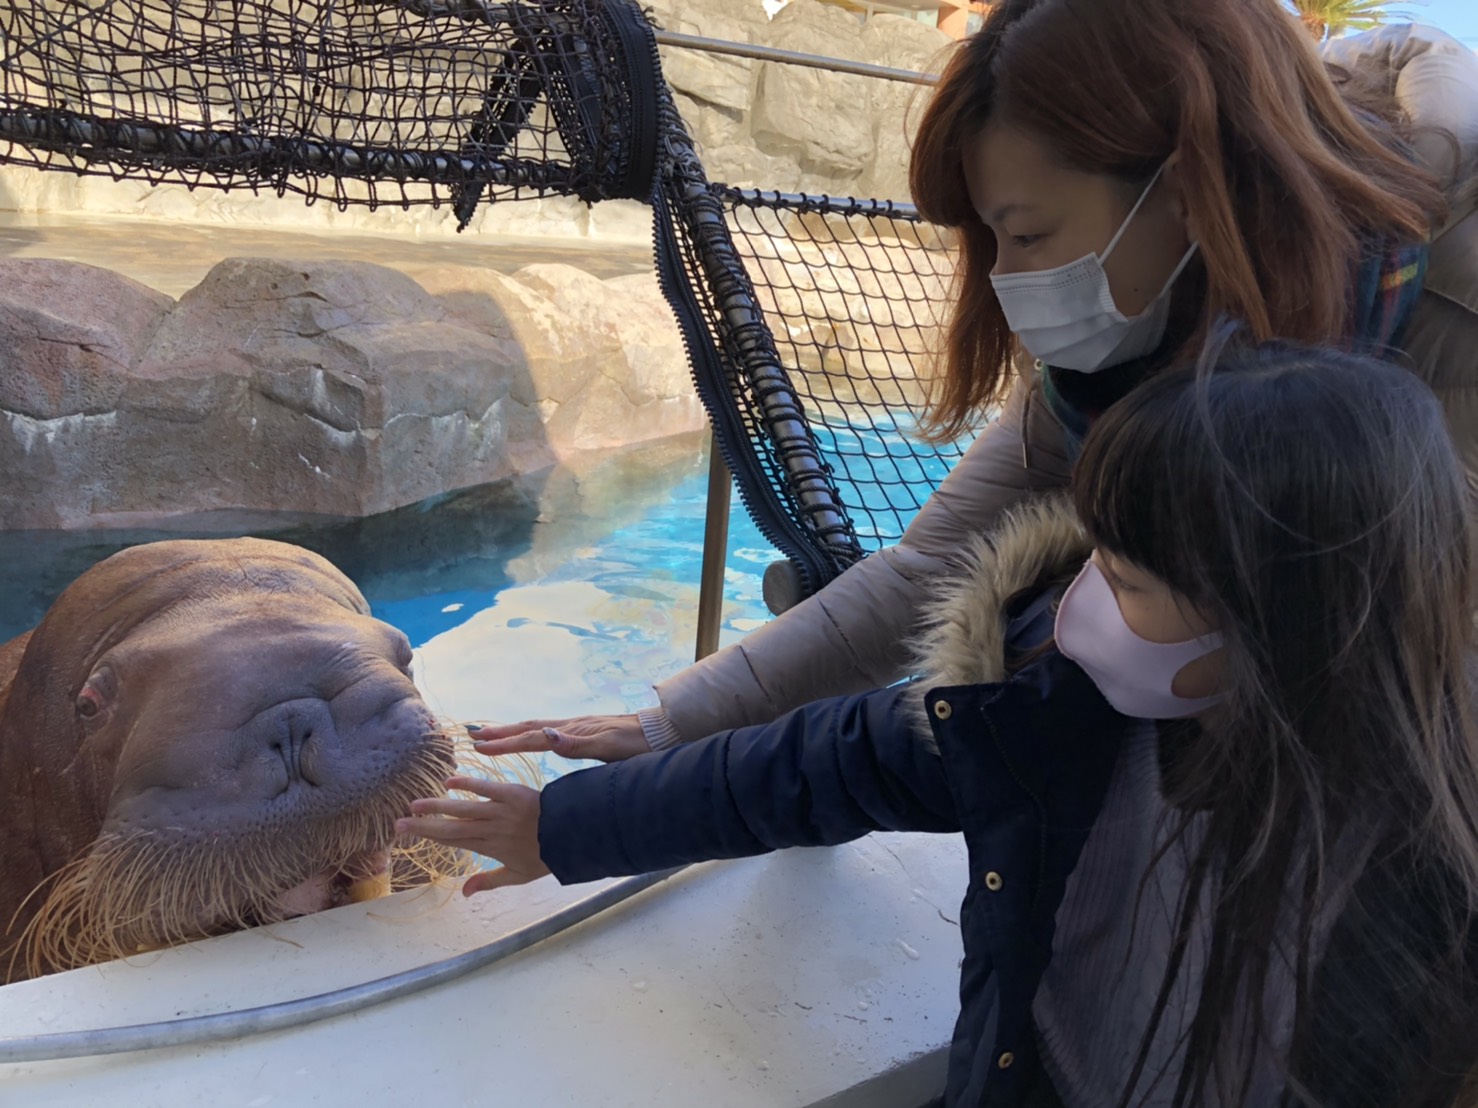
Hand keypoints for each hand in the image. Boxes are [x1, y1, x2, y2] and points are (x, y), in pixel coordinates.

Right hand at [396, 776, 550, 894]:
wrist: (571, 834)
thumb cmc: (545, 856)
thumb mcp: (518, 876)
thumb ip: (489, 882)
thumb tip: (463, 893)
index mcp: (491, 848)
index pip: (454, 841)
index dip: (430, 836)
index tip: (407, 832)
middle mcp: (491, 830)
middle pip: (451, 828)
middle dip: (424, 825)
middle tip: (399, 822)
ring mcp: (500, 811)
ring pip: (463, 809)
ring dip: (438, 806)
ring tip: (415, 804)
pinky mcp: (512, 793)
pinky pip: (486, 788)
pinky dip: (468, 783)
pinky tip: (450, 781)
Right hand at [465, 713, 650, 763]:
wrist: (661, 733)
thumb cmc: (638, 746)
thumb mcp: (609, 748)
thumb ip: (577, 744)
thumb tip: (545, 734)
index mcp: (573, 732)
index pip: (531, 738)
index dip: (505, 744)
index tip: (480, 747)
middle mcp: (571, 727)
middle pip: (529, 728)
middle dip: (501, 733)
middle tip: (473, 737)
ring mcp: (578, 727)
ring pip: (537, 728)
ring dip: (513, 731)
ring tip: (492, 734)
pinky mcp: (585, 731)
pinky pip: (549, 732)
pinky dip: (531, 734)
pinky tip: (531, 737)